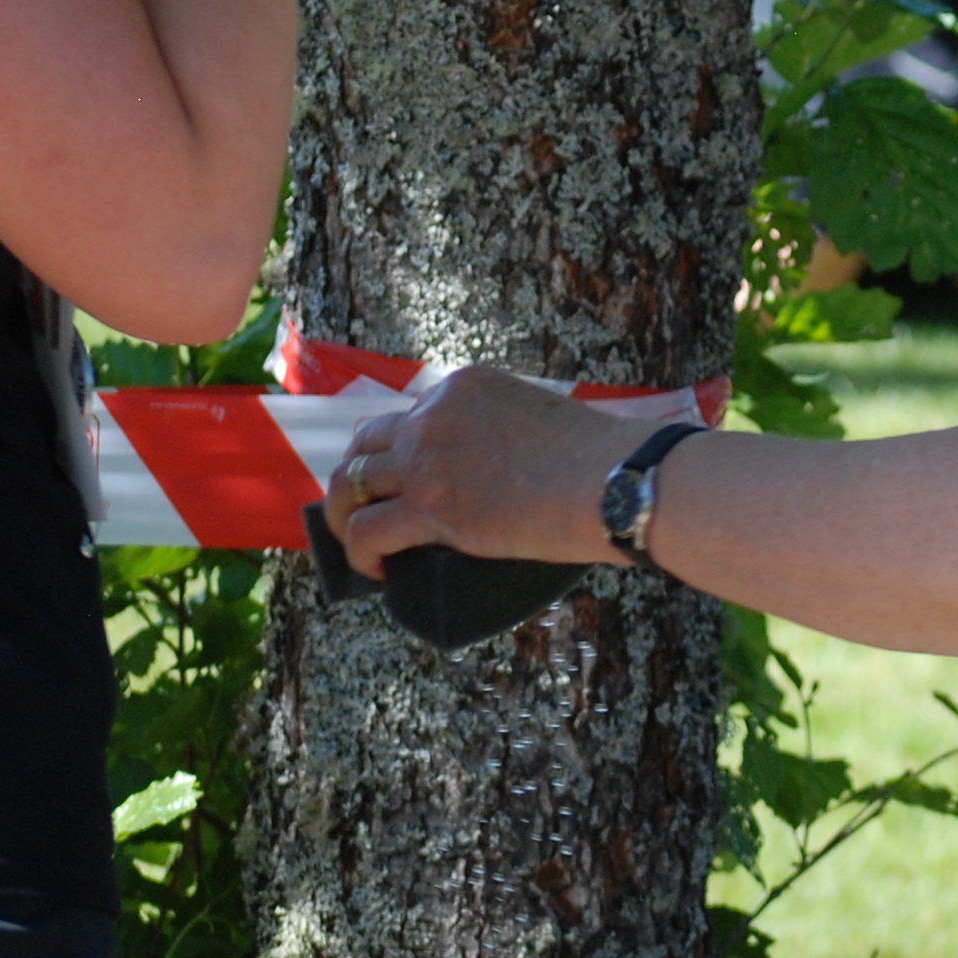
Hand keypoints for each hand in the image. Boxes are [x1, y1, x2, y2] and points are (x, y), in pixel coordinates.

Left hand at [326, 367, 649, 577]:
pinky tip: (377, 571)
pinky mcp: (430, 506)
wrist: (613, 480)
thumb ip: (503, 430)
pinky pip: (365, 531)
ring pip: (350, 484)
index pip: (408, 415)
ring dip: (344, 516)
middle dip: (359, 476)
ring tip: (357, 541)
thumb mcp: (538, 416)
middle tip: (365, 508)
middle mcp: (434, 413)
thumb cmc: (599, 457)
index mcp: (464, 386)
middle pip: (365, 443)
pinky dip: (361, 554)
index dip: (398, 452)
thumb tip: (495, 471)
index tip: (405, 481)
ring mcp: (427, 458)